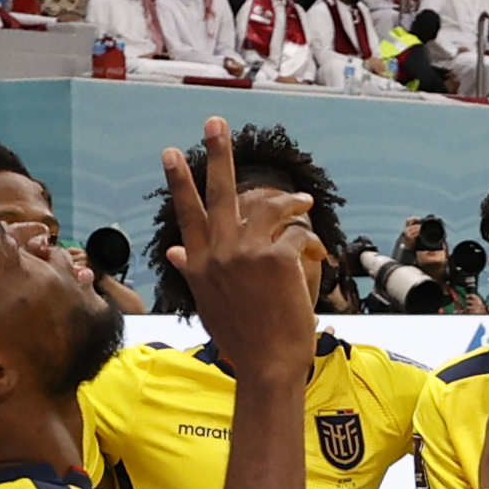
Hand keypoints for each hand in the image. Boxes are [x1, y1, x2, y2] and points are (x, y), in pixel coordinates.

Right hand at [160, 117, 323, 377]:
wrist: (268, 366)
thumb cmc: (244, 340)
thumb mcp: (209, 304)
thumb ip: (194, 272)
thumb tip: (173, 252)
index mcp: (200, 264)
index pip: (187, 213)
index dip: (180, 181)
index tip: (171, 153)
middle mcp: (218, 253)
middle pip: (217, 193)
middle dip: (217, 153)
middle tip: (215, 122)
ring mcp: (246, 253)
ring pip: (267, 206)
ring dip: (290, 202)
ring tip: (303, 202)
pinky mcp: (277, 258)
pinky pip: (297, 233)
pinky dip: (310, 242)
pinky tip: (316, 256)